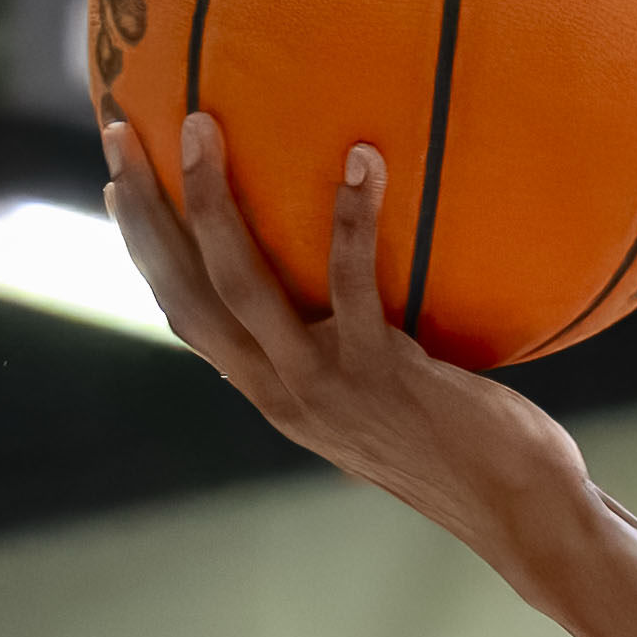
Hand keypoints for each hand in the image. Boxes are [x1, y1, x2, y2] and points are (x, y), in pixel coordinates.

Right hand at [107, 114, 594, 554]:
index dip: (148, 254)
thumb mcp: (385, 405)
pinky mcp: (380, 372)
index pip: (187, 319)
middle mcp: (282, 394)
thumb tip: (352, 290)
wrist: (516, 510)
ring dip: (208, 201)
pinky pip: (352, 281)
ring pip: (239, 283)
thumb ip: (351, 356)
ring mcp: (324, 385)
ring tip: (199, 126)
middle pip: (185, 293)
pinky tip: (362, 159)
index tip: (121, 188)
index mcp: (275, 396)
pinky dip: (351, 217)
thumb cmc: (470, 449)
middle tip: (120, 134)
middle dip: (145, 214)